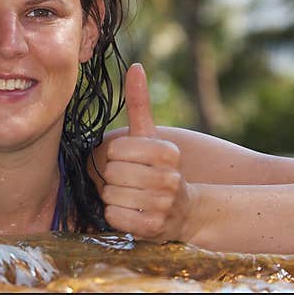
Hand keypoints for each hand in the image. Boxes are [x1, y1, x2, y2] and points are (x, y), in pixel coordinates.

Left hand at [100, 63, 191, 242]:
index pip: (114, 148)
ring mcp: (163, 204)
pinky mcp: (153, 228)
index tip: (129, 161)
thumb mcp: (150, 136)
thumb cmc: (158, 168)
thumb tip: (135, 66)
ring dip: (112, 198)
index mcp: (168, 151)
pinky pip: (113, 217)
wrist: (183, 211)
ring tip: (130, 197)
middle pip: (110, 172)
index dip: (114, 156)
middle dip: (111, 178)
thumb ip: (140, 103)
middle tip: (127, 182)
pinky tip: (131, 213)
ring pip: (109, 195)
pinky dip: (114, 216)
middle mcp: (169, 177)